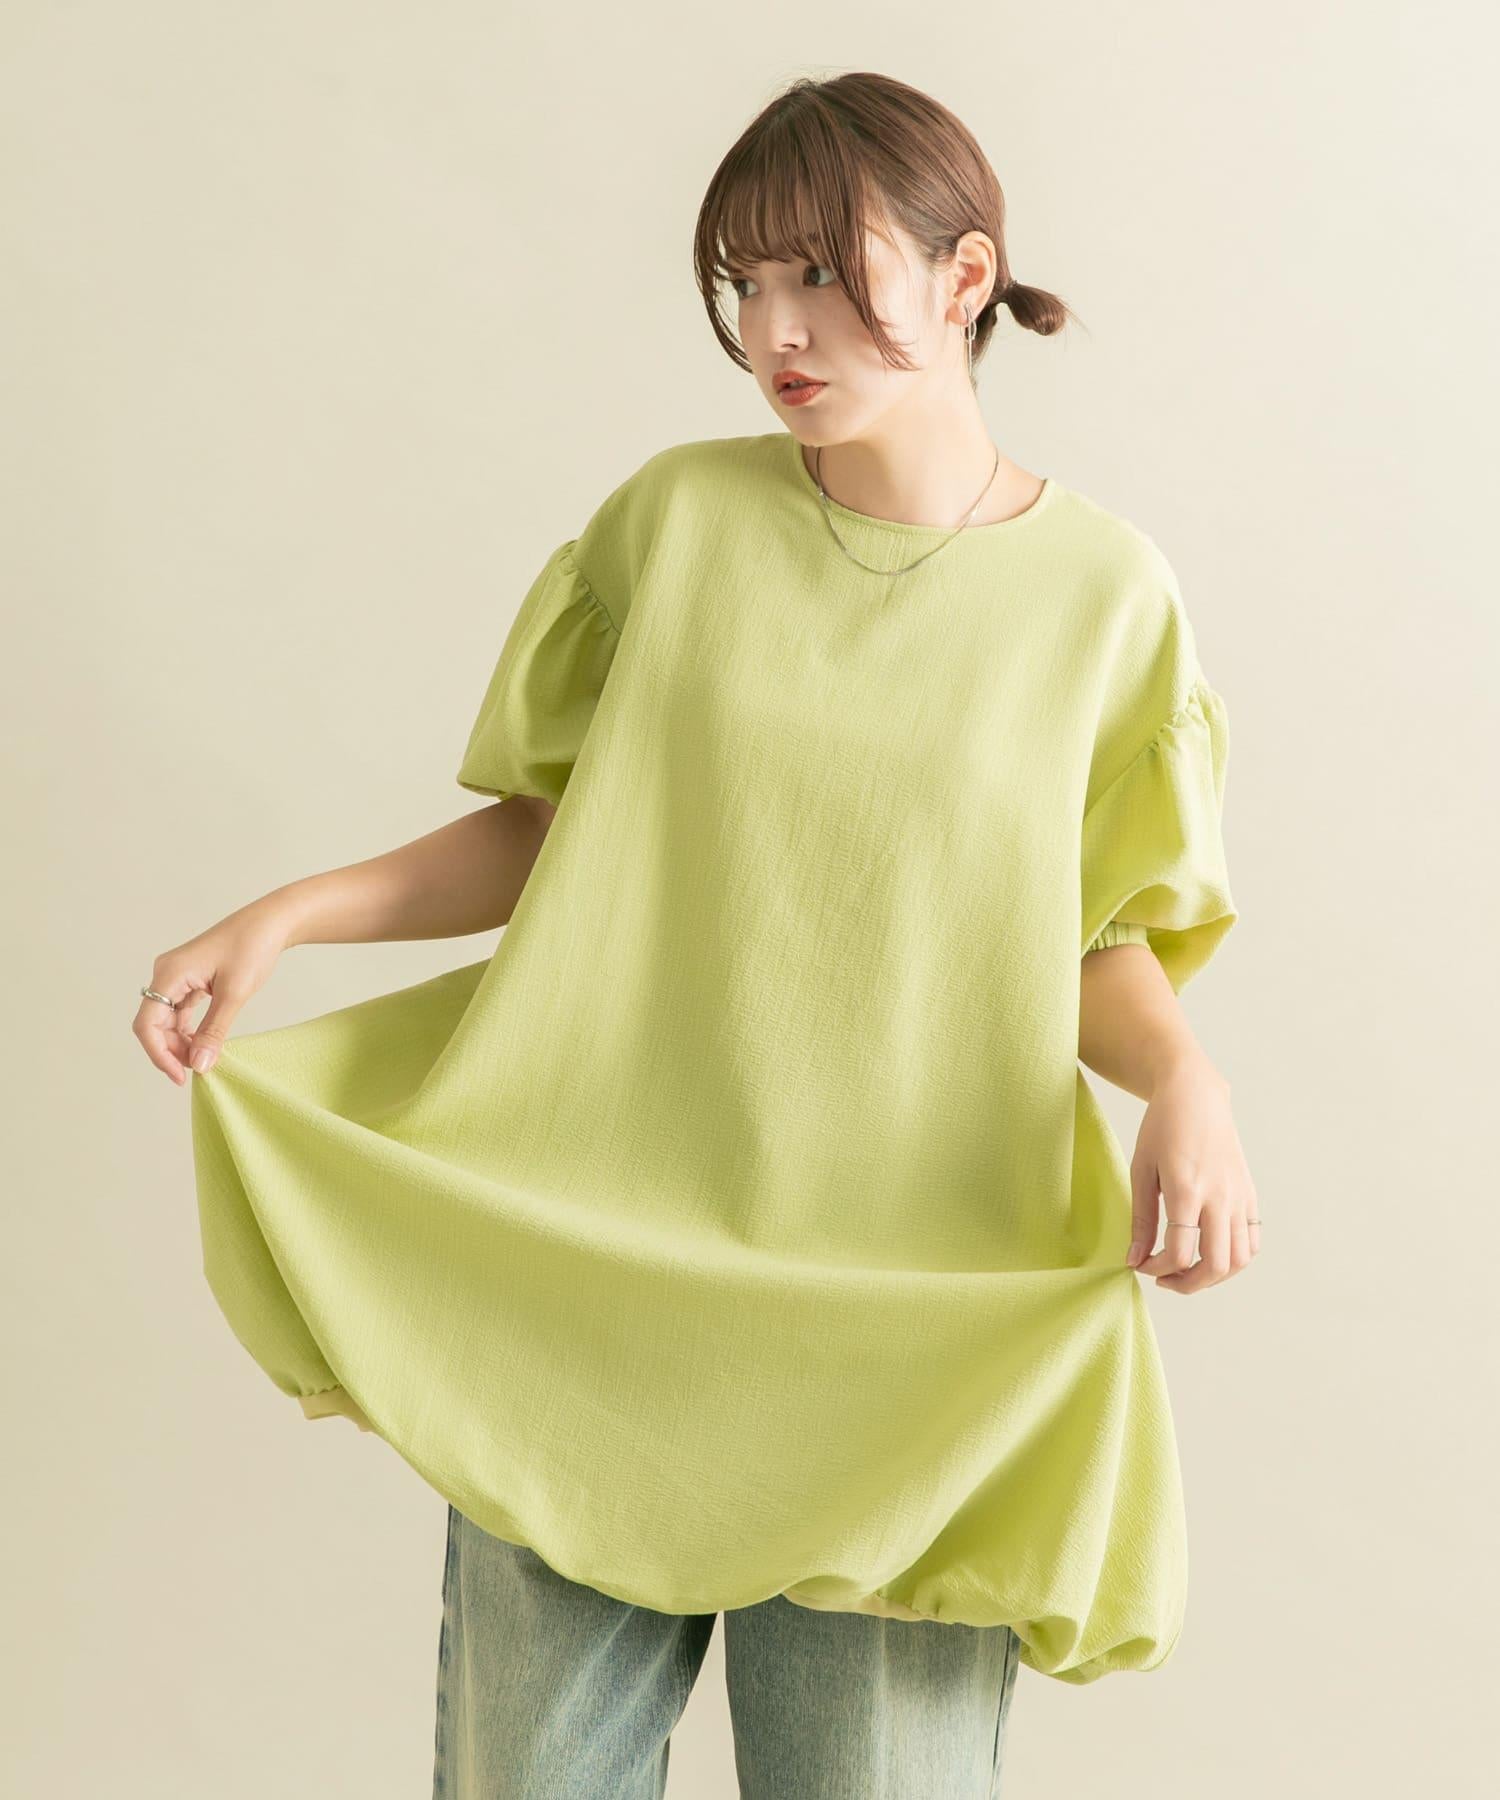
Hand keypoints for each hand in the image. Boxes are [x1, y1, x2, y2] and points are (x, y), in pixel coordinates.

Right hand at [132, 897, 294, 1084]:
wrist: (270, 923)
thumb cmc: (252, 948)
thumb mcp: (234, 994)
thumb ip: (213, 1031)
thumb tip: (198, 1065)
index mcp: (169, 973)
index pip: (147, 1023)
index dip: (159, 1054)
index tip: (180, 1076)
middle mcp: (166, 974)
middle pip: (154, 1024)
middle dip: (171, 1050)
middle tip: (197, 1070)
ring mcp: (177, 977)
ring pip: (166, 1020)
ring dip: (180, 1043)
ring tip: (203, 1060)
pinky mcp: (189, 980)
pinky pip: (180, 1012)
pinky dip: (189, 1031)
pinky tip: (203, 1044)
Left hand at [1126, 1050, 1258, 1291]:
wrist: (1196, 1096)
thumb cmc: (1162, 1129)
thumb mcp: (1141, 1169)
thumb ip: (1141, 1219)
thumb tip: (1135, 1260)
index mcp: (1187, 1189)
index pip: (1180, 1252)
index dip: (1157, 1269)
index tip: (1141, 1265)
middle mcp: (1220, 1197)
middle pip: (1216, 1265)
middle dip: (1187, 1284)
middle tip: (1164, 1279)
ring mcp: (1240, 1197)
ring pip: (1240, 1260)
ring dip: (1213, 1277)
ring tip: (1188, 1270)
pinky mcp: (1250, 1195)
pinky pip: (1252, 1241)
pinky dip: (1235, 1258)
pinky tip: (1210, 1252)